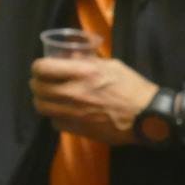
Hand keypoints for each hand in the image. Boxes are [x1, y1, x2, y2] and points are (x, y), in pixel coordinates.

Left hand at [29, 56, 157, 146]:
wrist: (147, 116)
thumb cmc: (132, 87)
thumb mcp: (112, 65)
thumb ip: (88, 61)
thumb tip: (71, 55)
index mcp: (83, 72)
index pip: (43, 68)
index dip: (38, 67)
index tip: (41, 68)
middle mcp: (73, 92)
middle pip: (38, 88)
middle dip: (37, 84)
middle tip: (41, 82)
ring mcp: (74, 112)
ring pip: (41, 107)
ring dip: (42, 100)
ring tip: (48, 97)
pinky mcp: (78, 128)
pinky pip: (54, 122)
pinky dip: (55, 117)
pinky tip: (63, 112)